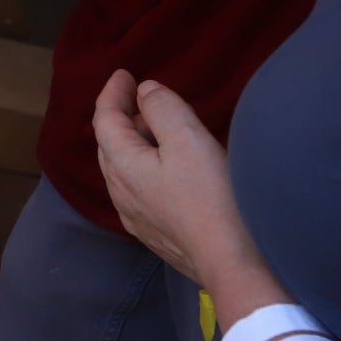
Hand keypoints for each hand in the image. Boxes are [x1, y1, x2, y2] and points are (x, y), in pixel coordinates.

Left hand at [93, 70, 262, 284]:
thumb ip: (162, 108)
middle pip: (110, 144)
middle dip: (123, 116)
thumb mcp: (188, 138)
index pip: (104, 119)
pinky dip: (147, 166)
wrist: (236, 266)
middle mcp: (120, 194)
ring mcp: (138, 219)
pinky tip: (170, 169)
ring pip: (124, 169)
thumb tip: (145, 92)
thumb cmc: (213, 198)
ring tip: (160, 129)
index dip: (113, 93)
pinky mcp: (158, 236)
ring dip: (136, 143)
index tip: (125, 74)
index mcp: (121, 166)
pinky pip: (140, 190)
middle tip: (145, 99)